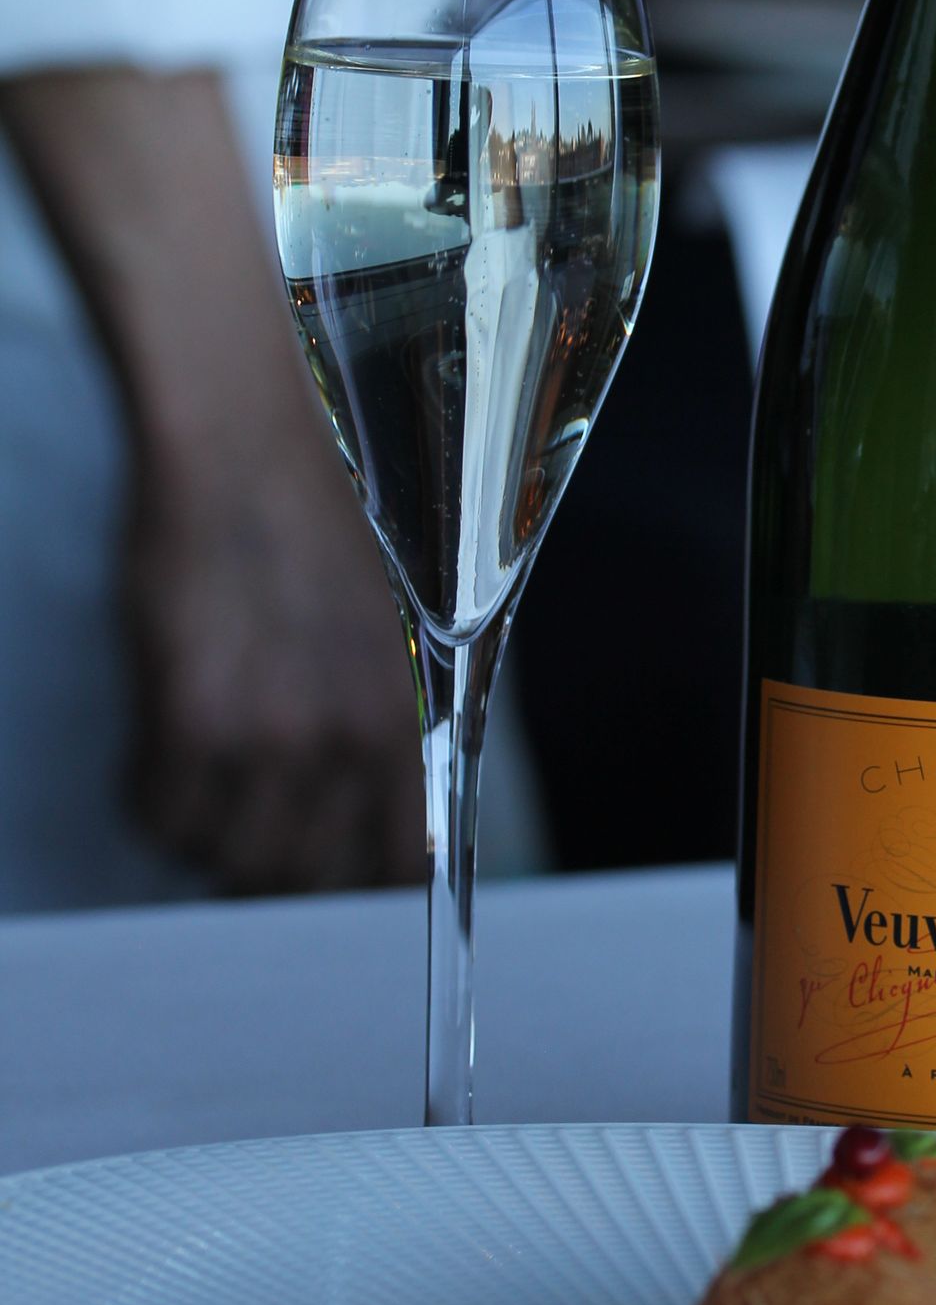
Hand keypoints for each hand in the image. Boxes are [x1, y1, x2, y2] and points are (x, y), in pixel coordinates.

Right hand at [0, 64, 424, 896]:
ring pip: (224, 858)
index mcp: (416, 716)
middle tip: (244, 825)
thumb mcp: (408, 615)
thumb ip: (405, 709)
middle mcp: (352, 738)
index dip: (354, 878)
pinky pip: (158, 812)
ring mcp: (271, 733)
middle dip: (268, 865)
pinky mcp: (189, 712)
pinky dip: (151, 796)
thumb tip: (402, 790)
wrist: (252, 425)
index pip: (401, 866)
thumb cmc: (332, 503)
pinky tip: (159, 746)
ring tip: (199, 774)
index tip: (326, 868)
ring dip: (204, 832)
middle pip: (304, 879)